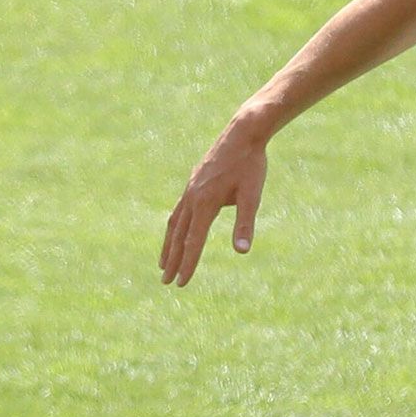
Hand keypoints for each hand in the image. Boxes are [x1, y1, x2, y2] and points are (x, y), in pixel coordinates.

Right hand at [159, 120, 268, 285]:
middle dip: (173, 260)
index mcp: (206, 203)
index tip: (182, 282)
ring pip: (174, 223)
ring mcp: (190, 189)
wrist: (243, 133)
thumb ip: (245, 224)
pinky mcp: (193, 183)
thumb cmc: (250, 165)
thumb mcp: (252, 196)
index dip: (188, 263)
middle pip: (179, 236)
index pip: (194, 241)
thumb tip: (242, 251)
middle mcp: (192, 197)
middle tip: (166, 282)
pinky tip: (175, 234)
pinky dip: (173, 227)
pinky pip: (178, 210)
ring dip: (168, 245)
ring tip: (163, 264)